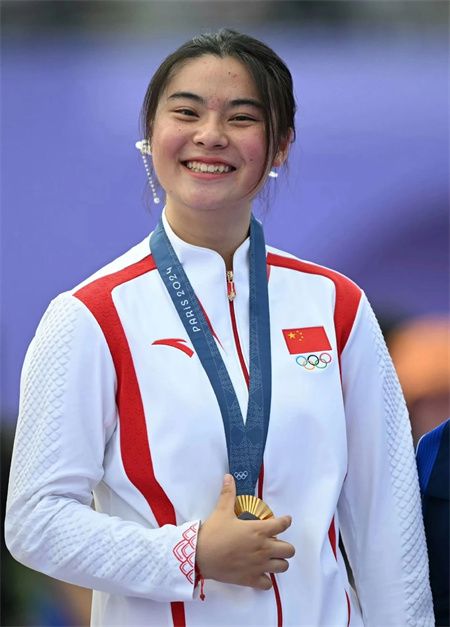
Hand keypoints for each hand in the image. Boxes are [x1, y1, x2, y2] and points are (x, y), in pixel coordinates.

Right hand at [195, 474, 294, 589]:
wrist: (200, 556)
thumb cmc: (213, 532)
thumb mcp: (222, 510)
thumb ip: (228, 493)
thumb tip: (229, 477)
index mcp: (259, 530)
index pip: (282, 525)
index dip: (286, 521)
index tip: (285, 520)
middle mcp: (263, 548)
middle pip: (289, 550)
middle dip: (285, 545)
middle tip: (275, 542)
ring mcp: (259, 566)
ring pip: (282, 567)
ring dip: (278, 561)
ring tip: (270, 557)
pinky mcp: (251, 579)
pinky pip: (268, 584)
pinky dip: (266, 579)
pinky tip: (259, 572)